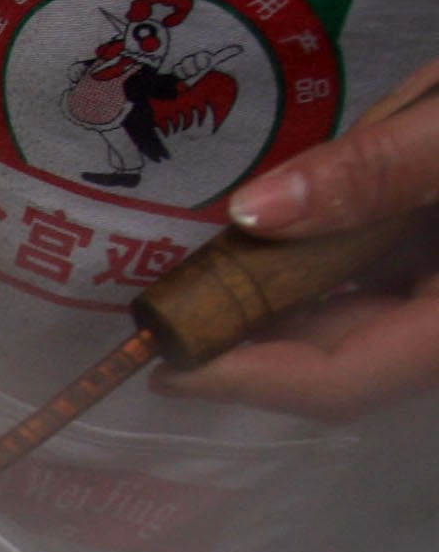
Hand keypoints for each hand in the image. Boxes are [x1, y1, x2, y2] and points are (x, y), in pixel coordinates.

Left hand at [158, 58, 438, 421]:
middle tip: (166, 305)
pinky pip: (396, 277)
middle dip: (255, 332)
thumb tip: (257, 212)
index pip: (341, 382)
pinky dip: (341, 254)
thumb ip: (378, 169)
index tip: (157, 360)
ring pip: (368, 318)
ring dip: (290, 293)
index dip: (243, 376)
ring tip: (210, 268)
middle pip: (346, 358)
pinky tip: (290, 225)